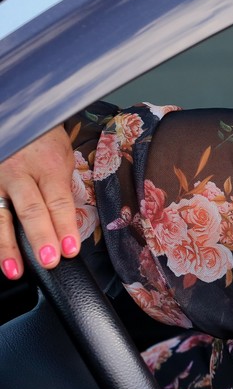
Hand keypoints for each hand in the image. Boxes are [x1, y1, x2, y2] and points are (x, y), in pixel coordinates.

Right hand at [0, 126, 80, 280]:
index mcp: (47, 164)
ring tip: (14, 270)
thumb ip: (60, 187)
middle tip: (49, 261)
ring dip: (6, 246)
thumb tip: (66, 223)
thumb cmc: (42, 139)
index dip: (65, 226)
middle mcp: (18, 172)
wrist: (14, 118)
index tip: (70, 250)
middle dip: (41, 237)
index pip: (58, 201)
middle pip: (31, 209)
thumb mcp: (60, 156)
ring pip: (0, 216)